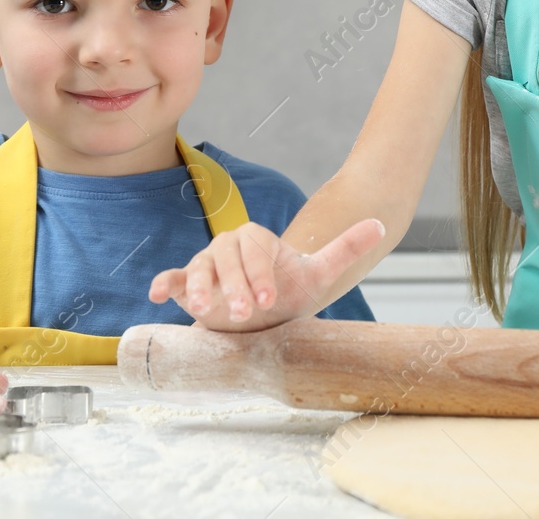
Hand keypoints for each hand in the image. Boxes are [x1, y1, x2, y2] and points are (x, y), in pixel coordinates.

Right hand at [148, 218, 384, 331]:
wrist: (265, 312)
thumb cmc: (290, 291)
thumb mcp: (320, 272)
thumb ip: (346, 247)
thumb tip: (382, 224)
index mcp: (255, 239)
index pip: (254, 251)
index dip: (261, 274)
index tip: (270, 300)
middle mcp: (227, 247)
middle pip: (226, 261)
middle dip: (234, 286)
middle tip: (245, 315)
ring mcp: (205, 266)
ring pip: (197, 268)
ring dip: (197, 286)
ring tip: (201, 307)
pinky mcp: (186, 285)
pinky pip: (171, 279)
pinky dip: (163, 284)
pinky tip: (156, 295)